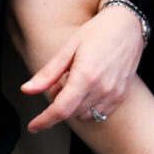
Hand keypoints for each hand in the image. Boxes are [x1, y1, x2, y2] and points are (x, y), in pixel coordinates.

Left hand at [19, 3, 141, 132]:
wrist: (128, 26)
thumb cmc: (96, 32)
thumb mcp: (68, 48)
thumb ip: (48, 74)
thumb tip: (26, 90)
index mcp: (86, 76)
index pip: (61, 109)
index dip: (45, 120)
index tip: (33, 127)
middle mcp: (102, 89)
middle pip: (71, 113)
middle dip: (58, 104)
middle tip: (58, 83)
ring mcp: (114, 94)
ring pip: (85, 115)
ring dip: (74, 106)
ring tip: (74, 82)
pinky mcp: (122, 96)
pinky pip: (100, 113)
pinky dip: (88, 106)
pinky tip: (87, 88)